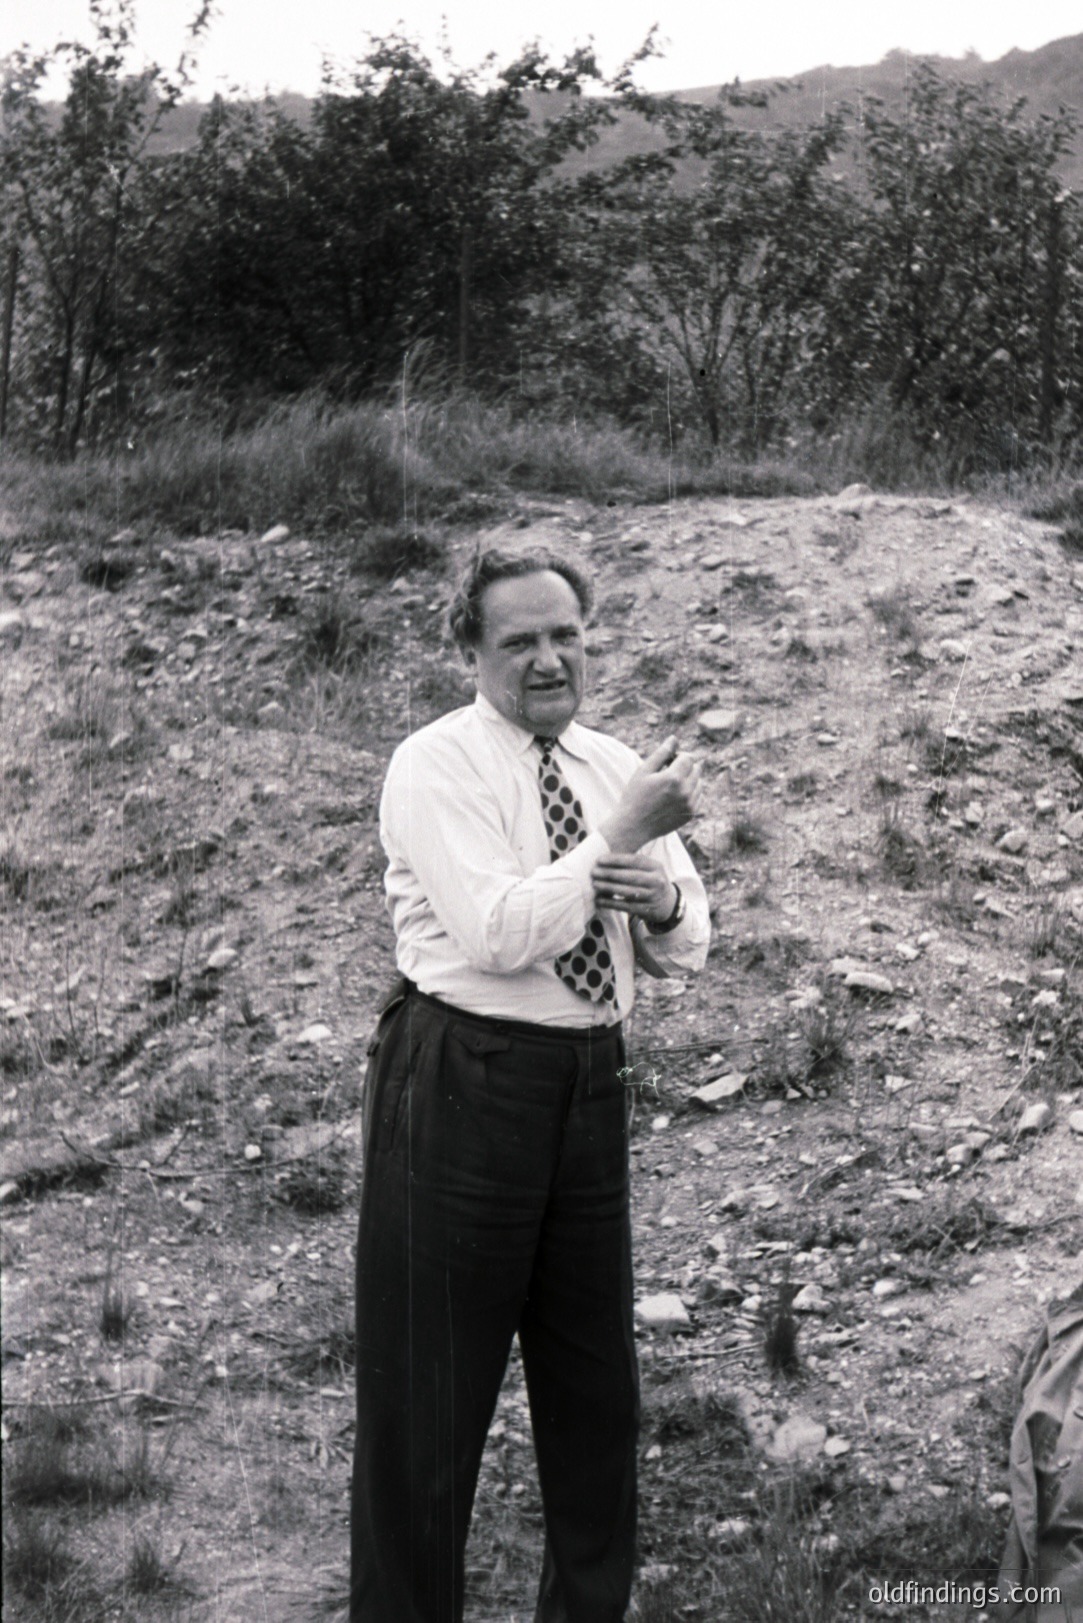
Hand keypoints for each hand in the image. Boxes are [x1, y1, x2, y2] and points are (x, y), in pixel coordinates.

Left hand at [593, 855, 675, 921]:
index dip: (616, 860)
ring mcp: (652, 896)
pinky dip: (611, 903)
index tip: (599, 860)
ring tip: (595, 884)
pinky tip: (599, 900)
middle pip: (631, 876)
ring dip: (609, 888)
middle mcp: (657, 881)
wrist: (667, 903)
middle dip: (610, 874)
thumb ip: (631, 864)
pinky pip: (626, 906)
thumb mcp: (648, 869)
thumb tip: (603, 860)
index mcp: (656, 866)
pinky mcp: (646, 910)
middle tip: (594, 872)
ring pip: (628, 892)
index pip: (635, 861)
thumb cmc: (650, 881)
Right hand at [599, 737, 701, 851]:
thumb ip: (661, 753)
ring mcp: (690, 804)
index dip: (678, 756)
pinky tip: (675, 796)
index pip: (689, 757)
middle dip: (685, 766)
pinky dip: (691, 792)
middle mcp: (685, 791)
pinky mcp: (691, 814)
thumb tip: (674, 738)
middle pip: (696, 768)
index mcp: (673, 778)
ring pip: (699, 782)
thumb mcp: (644, 771)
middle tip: (667, 772)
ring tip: (670, 785)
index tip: (667, 761)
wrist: (633, 826)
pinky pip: (699, 796)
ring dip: (689, 778)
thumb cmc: (635, 796)